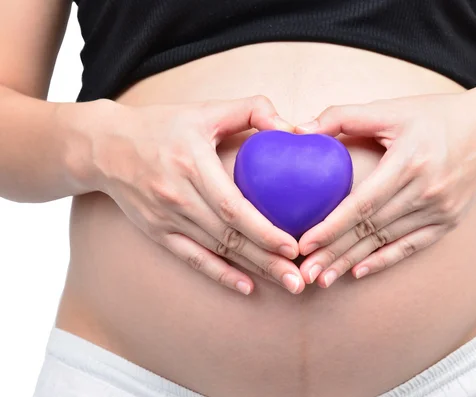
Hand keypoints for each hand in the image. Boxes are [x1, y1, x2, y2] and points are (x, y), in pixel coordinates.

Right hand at [84, 96, 305, 294]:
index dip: (263, 230)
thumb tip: (291, 127)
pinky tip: (246, 287)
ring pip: (216, 250)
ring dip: (253, 270)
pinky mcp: (157, 232)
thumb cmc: (161, 126)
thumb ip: (251, 109)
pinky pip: (192, 258)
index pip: (232, 206)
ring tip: (286, 284)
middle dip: (267, 260)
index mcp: (191, 164)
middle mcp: (177, 196)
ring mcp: (165, 218)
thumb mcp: (205, 110)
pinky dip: (220, 274)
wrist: (104, 146)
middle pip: (228, 236)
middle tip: (299, 279)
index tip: (293, 246)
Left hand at [294, 89, 475, 286]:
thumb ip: (343, 116)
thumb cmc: (434, 116)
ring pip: (386, 241)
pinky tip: (359, 272)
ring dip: (353, 261)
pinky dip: (385, 260)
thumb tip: (301, 129)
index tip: (304, 243)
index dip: (332, 226)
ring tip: (324, 278)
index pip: (363, 203)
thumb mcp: (391, 109)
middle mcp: (427, 190)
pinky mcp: (449, 221)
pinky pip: (411, 246)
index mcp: (409, 162)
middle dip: (335, 252)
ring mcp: (441, 210)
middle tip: (305, 272)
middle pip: (371, 228)